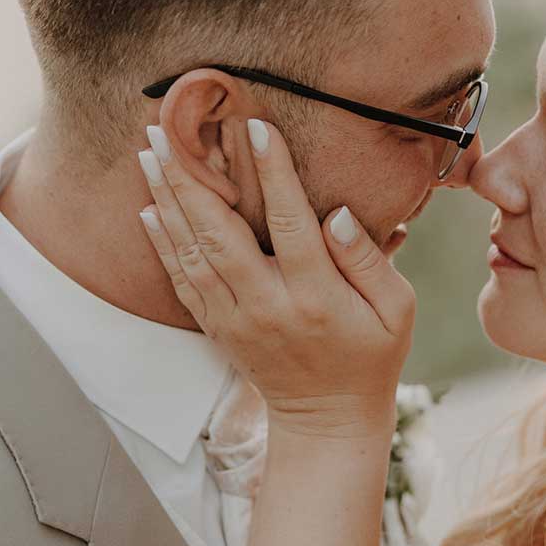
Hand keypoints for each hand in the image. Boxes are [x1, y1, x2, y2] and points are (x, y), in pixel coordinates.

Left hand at [137, 120, 414, 439]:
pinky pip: (182, 282)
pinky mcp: (218, 329)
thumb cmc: (371, 356)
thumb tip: (337, 214)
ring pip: (192, 253)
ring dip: (167, 201)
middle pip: (220, 234)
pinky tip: (149, 209)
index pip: (290, 222)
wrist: (328, 419)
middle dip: (190, 179)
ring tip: (149, 156)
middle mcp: (267, 305)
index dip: (273, 172)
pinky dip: (163, 245)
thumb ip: (369, 260)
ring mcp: (235, 319)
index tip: (256, 126)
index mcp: (316, 295)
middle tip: (166, 131)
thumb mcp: (396, 311)